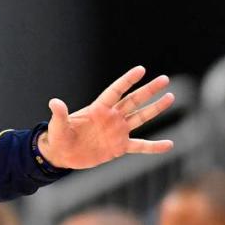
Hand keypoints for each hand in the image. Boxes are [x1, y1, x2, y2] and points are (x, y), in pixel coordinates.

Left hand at [39, 66, 174, 168]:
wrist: (62, 154)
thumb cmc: (58, 137)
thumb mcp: (58, 125)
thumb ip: (60, 114)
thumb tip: (54, 102)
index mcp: (97, 109)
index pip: (115, 91)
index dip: (127, 80)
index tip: (141, 69)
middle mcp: (111, 117)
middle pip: (133, 100)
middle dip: (148, 90)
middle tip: (165, 79)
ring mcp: (117, 131)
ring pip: (140, 117)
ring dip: (155, 109)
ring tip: (170, 97)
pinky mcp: (119, 147)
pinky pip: (140, 146)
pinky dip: (154, 146)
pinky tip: (169, 144)